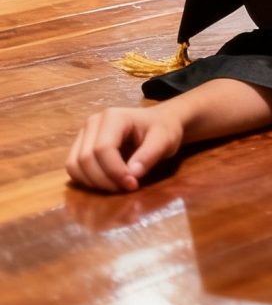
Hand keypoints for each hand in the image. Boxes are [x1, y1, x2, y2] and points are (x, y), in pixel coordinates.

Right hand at [66, 105, 184, 192]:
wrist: (160, 123)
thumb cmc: (164, 128)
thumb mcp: (165, 139)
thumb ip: (150, 155)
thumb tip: (131, 175)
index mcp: (113, 117)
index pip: (102, 149)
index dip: (114, 171)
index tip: (132, 184)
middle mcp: (93, 122)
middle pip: (85, 159)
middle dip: (104, 180)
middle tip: (126, 188)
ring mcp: (84, 134)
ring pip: (74, 166)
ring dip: (93, 183)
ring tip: (117, 186)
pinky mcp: (81, 146)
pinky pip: (74, 169)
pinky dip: (87, 180)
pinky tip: (108, 182)